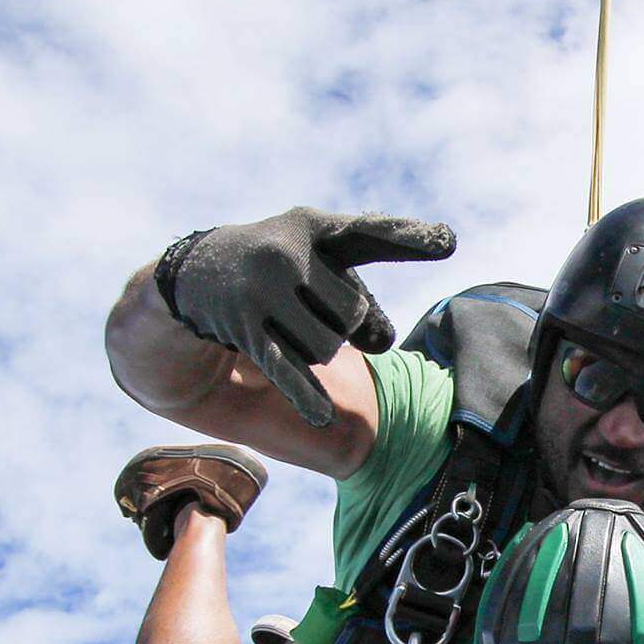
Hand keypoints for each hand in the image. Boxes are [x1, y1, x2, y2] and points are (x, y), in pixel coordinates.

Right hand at [159, 206, 456, 427]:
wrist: (193, 276)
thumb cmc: (274, 268)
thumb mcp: (315, 266)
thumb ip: (358, 298)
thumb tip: (385, 345)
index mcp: (314, 227)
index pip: (370, 233)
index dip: (410, 239)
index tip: (449, 242)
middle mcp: (287, 253)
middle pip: (353, 313)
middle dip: (344, 325)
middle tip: (311, 311)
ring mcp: (263, 292)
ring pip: (327, 348)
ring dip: (318, 352)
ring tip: (287, 328)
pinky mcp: (243, 330)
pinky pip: (288, 370)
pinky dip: (306, 395)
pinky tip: (322, 416)